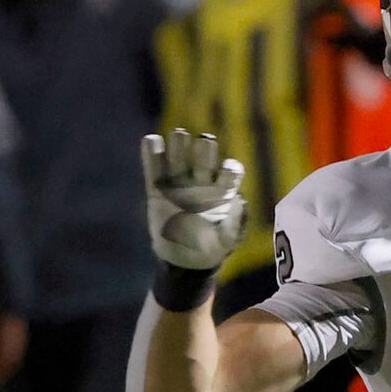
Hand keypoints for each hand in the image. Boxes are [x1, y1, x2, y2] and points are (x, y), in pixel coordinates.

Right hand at [141, 128, 247, 272]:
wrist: (185, 257)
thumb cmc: (212, 246)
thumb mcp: (227, 239)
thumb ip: (234, 223)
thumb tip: (239, 202)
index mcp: (222, 192)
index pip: (229, 174)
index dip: (229, 170)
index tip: (228, 168)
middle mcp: (201, 182)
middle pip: (203, 161)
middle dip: (204, 150)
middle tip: (205, 140)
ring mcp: (179, 185)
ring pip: (179, 161)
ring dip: (179, 147)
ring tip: (179, 134)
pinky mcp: (158, 192)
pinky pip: (154, 172)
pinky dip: (152, 156)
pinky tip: (150, 140)